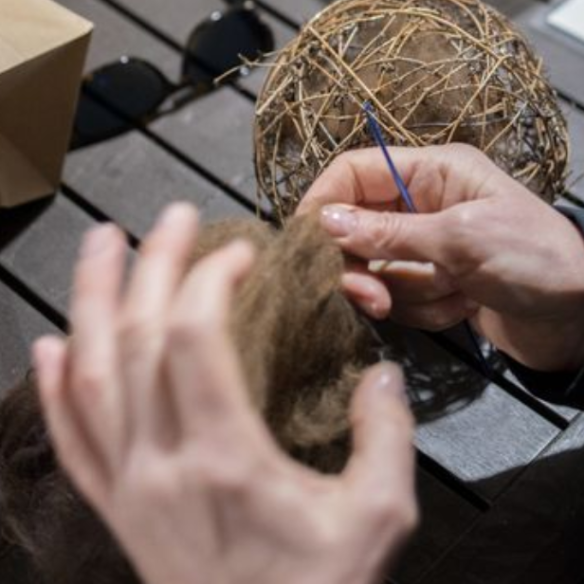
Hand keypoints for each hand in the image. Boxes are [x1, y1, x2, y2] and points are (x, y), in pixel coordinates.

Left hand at [32, 203, 416, 583]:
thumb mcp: (379, 516)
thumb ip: (386, 435)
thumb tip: (381, 374)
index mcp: (225, 460)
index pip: (195, 341)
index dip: (210, 280)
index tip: (242, 252)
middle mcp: (161, 467)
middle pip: (137, 343)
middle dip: (152, 267)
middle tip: (174, 215)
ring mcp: (129, 492)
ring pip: (90, 381)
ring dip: (91, 304)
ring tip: (100, 244)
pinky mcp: (118, 514)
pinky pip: (71, 443)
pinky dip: (55, 389)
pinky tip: (50, 347)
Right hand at [298, 144, 583, 372]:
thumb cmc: (535, 258)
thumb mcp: (463, 239)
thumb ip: (391, 232)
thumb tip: (322, 221)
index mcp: (434, 172)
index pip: (355, 172)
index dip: (322, 202)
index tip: (301, 246)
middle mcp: (425, 204)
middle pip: (355, 226)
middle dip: (363, 263)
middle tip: (372, 296)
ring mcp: (429, 247)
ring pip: (376, 269)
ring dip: (406, 292)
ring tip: (451, 295)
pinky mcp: (436, 285)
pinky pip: (400, 298)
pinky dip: (427, 310)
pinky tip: (463, 308)